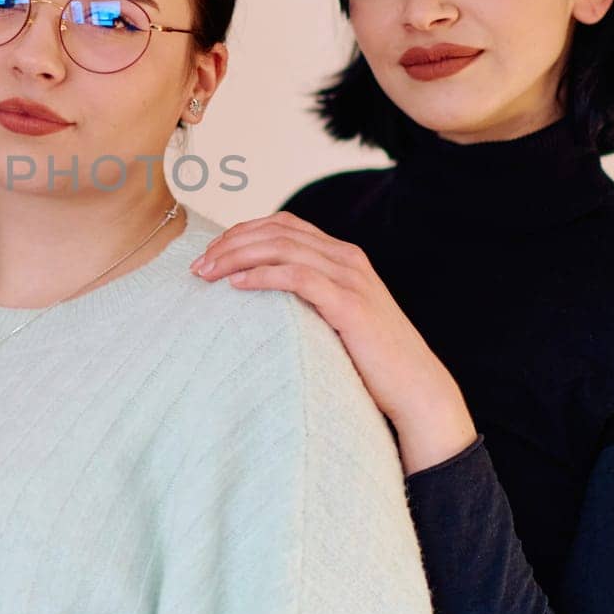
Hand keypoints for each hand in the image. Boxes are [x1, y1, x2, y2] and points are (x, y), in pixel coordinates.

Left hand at [191, 211, 476, 473]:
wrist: (416, 388)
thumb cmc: (369, 360)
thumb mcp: (334, 317)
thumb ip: (306, 298)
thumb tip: (255, 296)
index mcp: (342, 255)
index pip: (283, 224)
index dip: (242, 232)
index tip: (209, 253)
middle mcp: (347, 258)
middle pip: (276, 231)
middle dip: (230, 243)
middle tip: (197, 265)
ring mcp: (350, 278)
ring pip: (282, 248)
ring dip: (237, 257)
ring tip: (207, 274)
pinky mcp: (349, 304)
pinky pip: (298, 277)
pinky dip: (263, 275)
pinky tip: (236, 285)